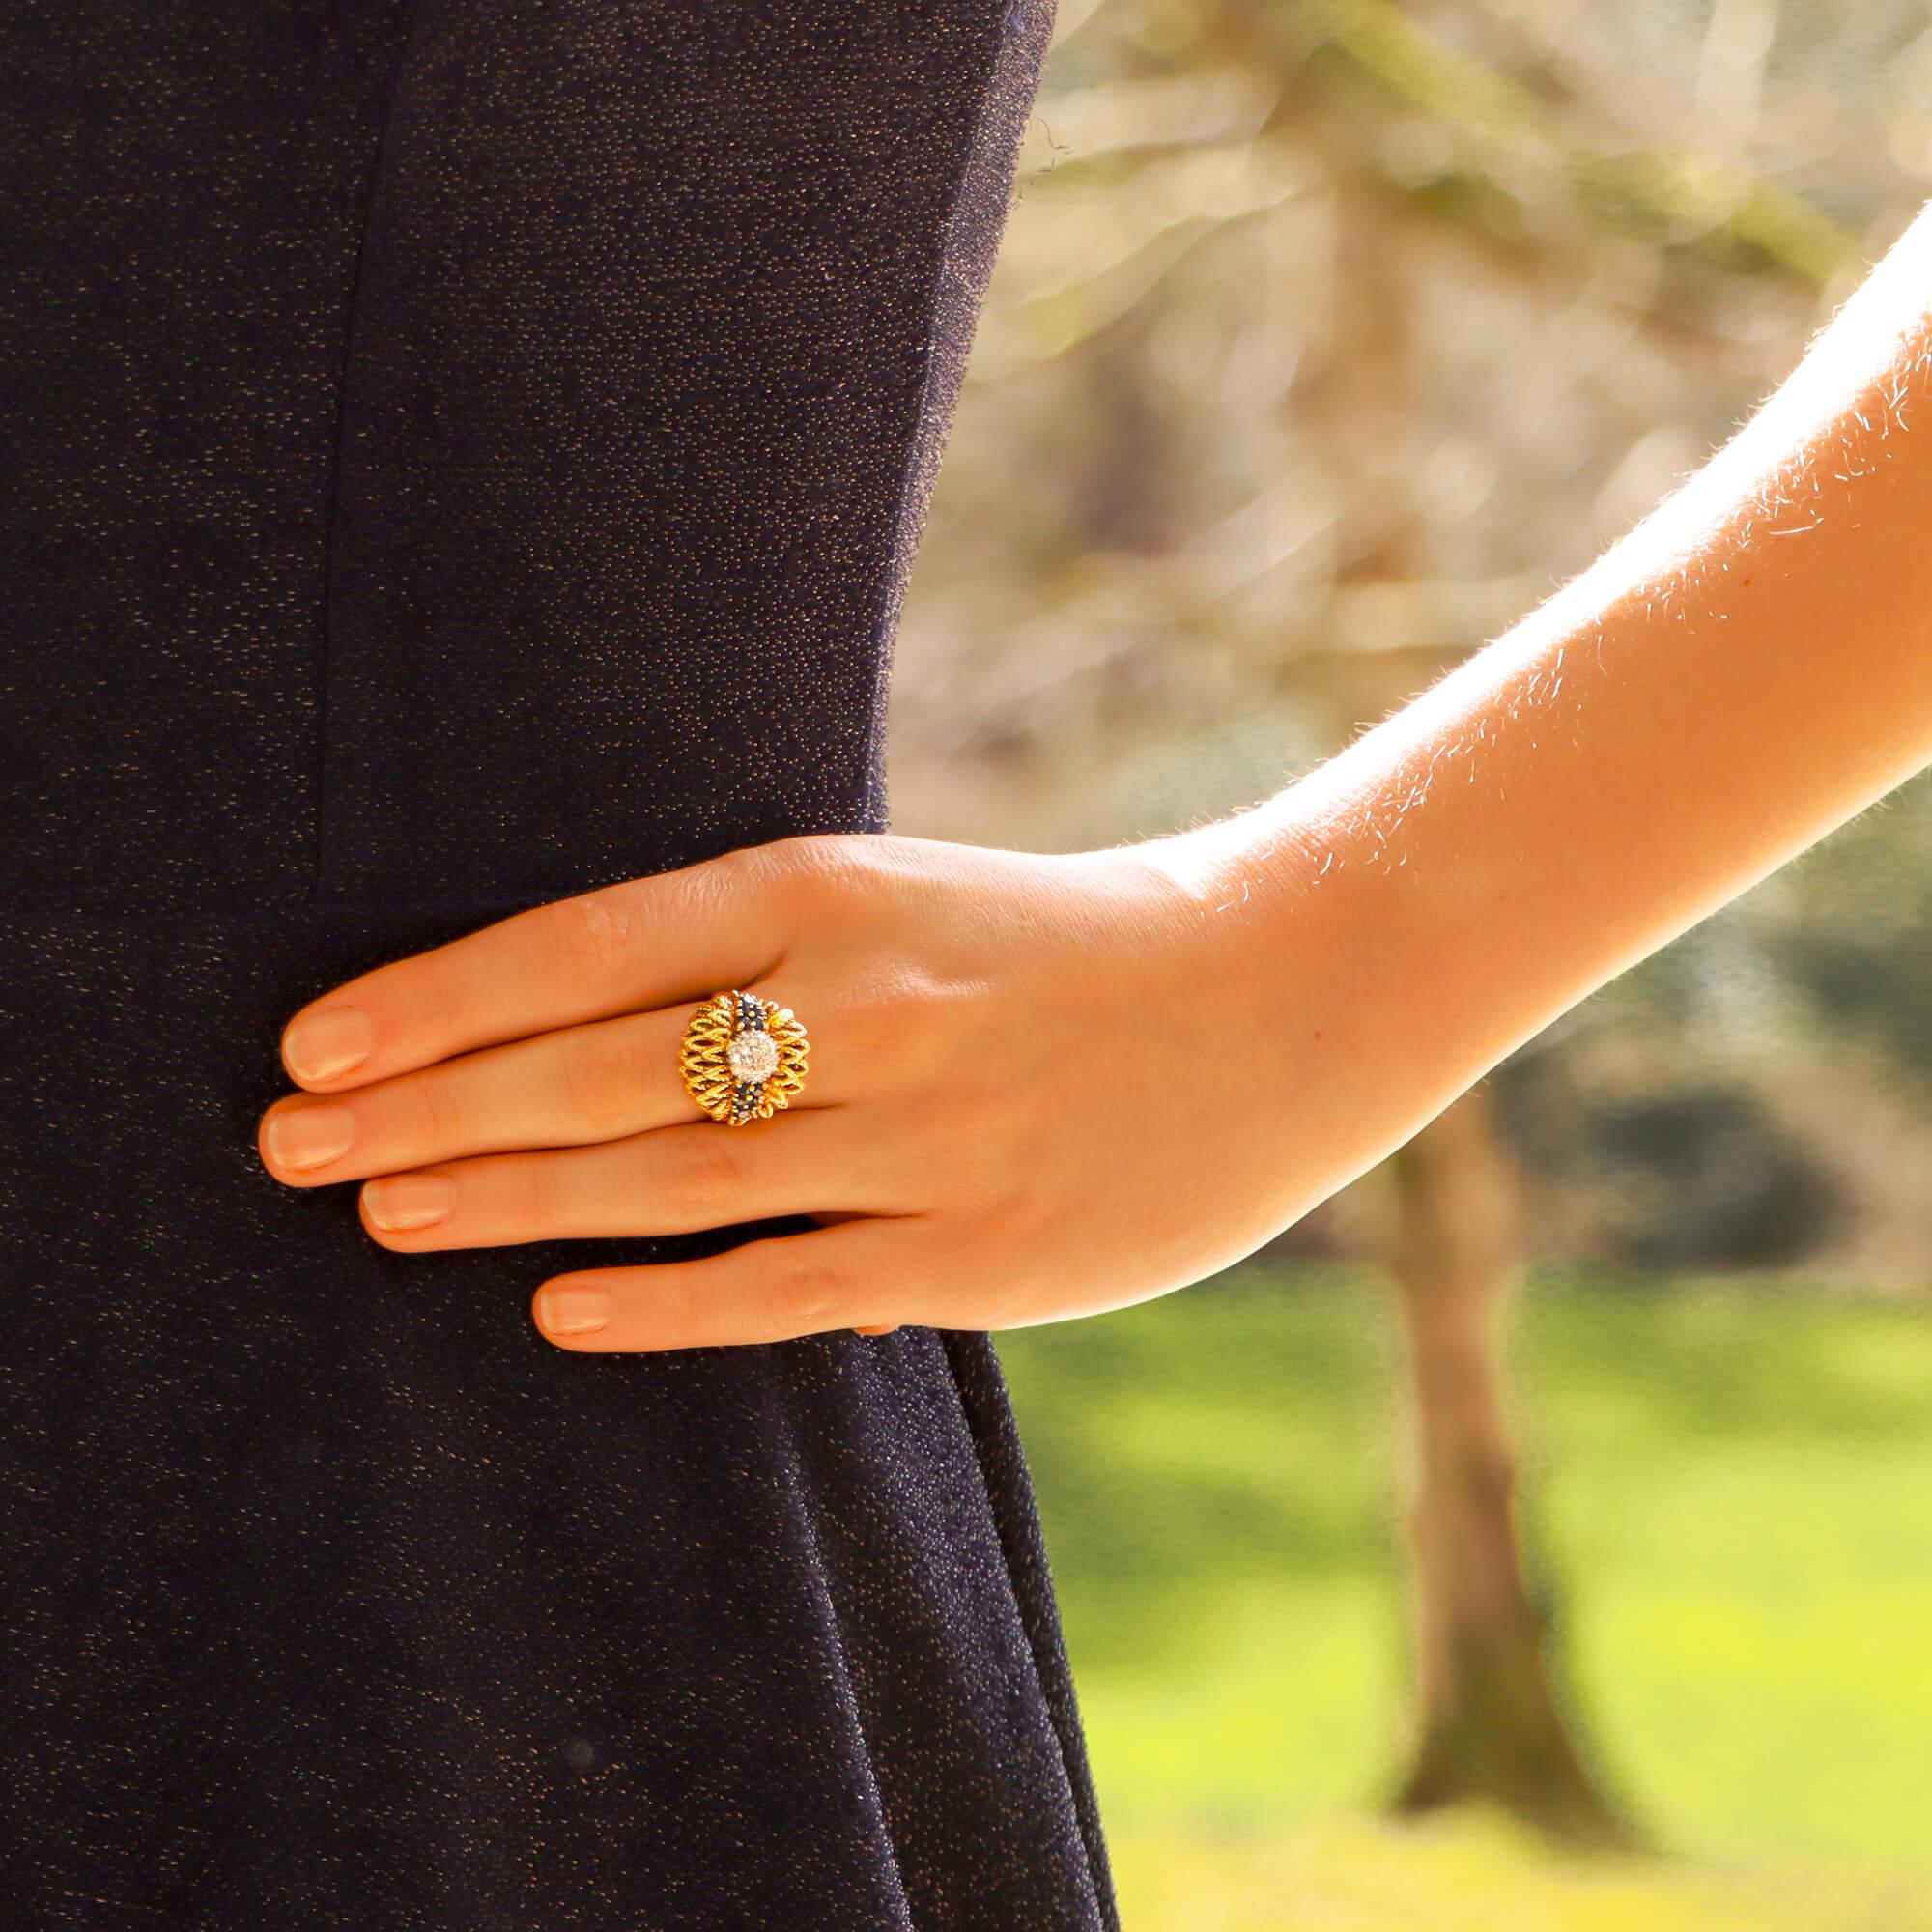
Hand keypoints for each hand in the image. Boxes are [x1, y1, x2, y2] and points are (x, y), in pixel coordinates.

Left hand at [257, 832, 1315, 1351]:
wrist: (1285, 991)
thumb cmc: (1068, 941)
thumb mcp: (912, 898)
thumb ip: (769, 956)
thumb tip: (602, 1053)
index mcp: (836, 893)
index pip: (589, 945)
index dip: (435, 998)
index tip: (312, 1045)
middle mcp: (862, 1007)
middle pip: (598, 1069)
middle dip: (427, 1111)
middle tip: (288, 1147)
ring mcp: (921, 1137)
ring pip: (669, 1179)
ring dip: (508, 1201)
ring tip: (382, 1217)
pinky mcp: (979, 1253)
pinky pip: (784, 1284)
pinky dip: (661, 1300)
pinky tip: (555, 1308)